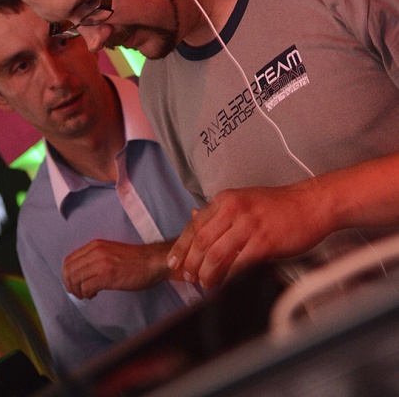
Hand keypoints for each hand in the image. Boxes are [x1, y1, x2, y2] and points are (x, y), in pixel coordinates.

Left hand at [63, 239, 173, 298]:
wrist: (152, 261)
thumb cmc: (134, 260)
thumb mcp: (109, 252)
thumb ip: (95, 258)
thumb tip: (81, 273)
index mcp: (94, 245)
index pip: (68, 260)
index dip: (67, 275)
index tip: (74, 284)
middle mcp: (95, 252)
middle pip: (69, 271)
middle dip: (69, 285)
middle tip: (78, 293)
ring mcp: (101, 263)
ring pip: (75, 279)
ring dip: (78, 291)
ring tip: (86, 295)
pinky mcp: (108, 275)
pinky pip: (86, 287)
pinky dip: (86, 294)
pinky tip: (94, 294)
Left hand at [167, 181, 328, 288]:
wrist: (309, 205)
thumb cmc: (277, 206)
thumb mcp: (243, 199)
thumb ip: (219, 211)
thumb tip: (192, 217)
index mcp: (226, 199)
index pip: (194, 225)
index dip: (181, 247)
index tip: (174, 262)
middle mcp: (234, 209)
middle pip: (201, 241)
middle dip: (191, 264)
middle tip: (189, 279)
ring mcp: (249, 225)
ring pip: (216, 254)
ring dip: (207, 274)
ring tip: (206, 285)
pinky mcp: (264, 242)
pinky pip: (238, 265)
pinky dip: (228, 278)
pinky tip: (225, 285)